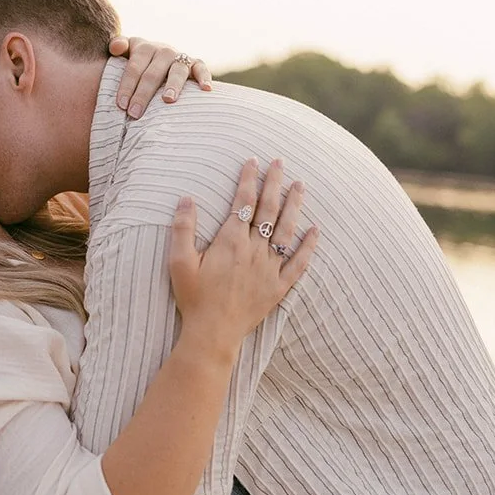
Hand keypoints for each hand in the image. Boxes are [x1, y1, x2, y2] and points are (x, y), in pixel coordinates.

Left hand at [108, 35, 211, 117]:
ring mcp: (181, 57)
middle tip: (135, 113)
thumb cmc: (139, 62)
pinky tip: (206, 89)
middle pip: (152, 73)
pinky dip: (205, 77)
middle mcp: (163, 51)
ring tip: (168, 100)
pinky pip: (202, 69)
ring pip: (177, 71)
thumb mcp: (127, 51)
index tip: (121, 105)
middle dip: (143, 94)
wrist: (161, 57)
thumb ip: (118, 46)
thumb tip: (115, 48)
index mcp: (144, 48)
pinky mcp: (196, 64)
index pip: (134, 68)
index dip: (126, 86)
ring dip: (173, 85)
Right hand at [169, 159, 316, 361]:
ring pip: (286, 230)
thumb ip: (182, 228)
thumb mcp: (179, 263)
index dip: (248, 179)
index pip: (243, 202)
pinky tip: (315, 231)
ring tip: (300, 185)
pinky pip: (298, 264)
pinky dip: (308, 246)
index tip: (253, 160)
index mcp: (231, 241)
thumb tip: (186, 198)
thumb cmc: (194, 298)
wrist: (213, 333)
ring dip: (294, 205)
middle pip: (268, 209)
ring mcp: (269, 268)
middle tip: (280, 162)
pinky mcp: (278, 287)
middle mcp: (254, 250)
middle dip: (274, 183)